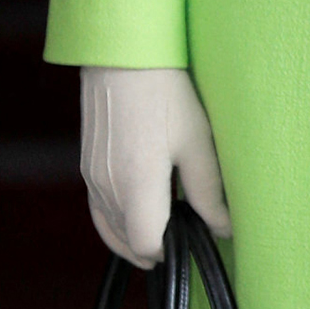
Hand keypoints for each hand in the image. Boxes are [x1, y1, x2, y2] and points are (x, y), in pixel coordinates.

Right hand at [80, 67, 231, 268]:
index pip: (147, 244)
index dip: (170, 251)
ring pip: (110, 228)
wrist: (122, 56)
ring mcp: (91, 178)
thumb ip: (207, 193)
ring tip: (165, 232)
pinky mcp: (87, 166)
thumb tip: (223, 229)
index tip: (191, 242)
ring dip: (134, 237)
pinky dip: (116, 223)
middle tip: (183, 237)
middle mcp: (107, 187)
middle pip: (126, 241)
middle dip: (154, 247)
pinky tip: (137, 215)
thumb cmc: (166, 94)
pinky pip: (98, 210)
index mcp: (136, 185)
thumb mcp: (197, 143)